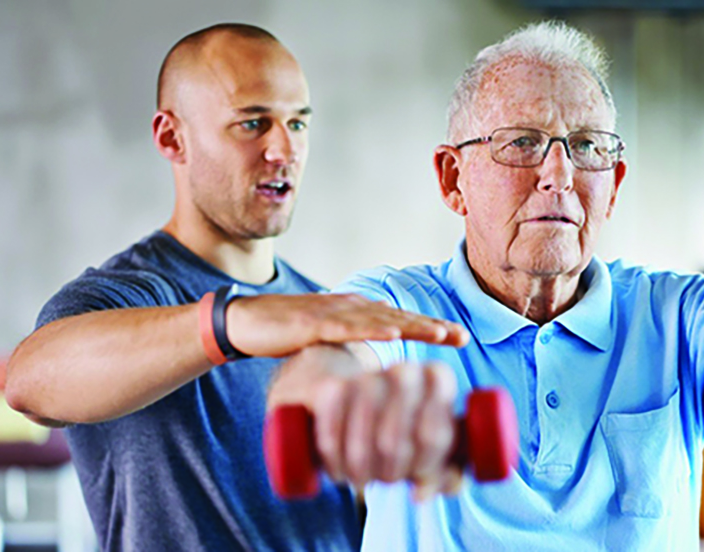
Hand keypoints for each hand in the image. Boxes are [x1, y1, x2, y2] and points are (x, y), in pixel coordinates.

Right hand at [226, 293, 468, 357]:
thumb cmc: (283, 333)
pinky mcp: (311, 323)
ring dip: (411, 325)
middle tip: (462, 336)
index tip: (458, 336)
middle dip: (431, 326)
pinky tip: (392, 333)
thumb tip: (374, 354)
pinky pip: (346, 327)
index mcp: (353, 311)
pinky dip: (371, 328)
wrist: (241, 322)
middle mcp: (348, 306)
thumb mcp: (324, 338)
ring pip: (379, 319)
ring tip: (439, 334)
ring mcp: (331, 313)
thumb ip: (349, 341)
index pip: (398, 319)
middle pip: (397, 316)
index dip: (428, 327)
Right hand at [305, 362, 462, 500]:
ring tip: (363, 479)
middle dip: (390, 471)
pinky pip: (330, 436)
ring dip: (361, 472)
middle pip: (396, 441)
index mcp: (439, 379)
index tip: (417, 476)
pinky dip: (335, 462)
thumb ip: (445, 476)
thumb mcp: (434, 452)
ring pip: (362, 440)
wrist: (359, 400)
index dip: (425, 466)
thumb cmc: (408, 430)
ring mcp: (366, 376)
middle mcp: (405, 371)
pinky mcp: (331, 388)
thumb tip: (423, 493)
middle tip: (387, 479)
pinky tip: (340, 472)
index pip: (435, 436)